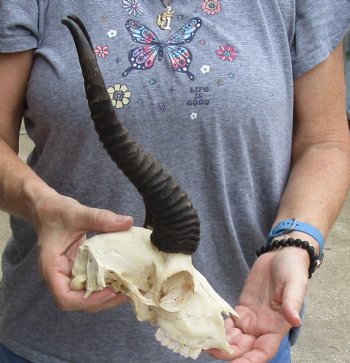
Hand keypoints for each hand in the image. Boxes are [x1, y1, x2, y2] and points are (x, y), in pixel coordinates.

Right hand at [33, 191, 133, 311]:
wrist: (47, 208)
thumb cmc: (56, 212)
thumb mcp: (78, 213)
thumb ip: (101, 218)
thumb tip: (128, 222)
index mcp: (52, 268)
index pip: (66, 298)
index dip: (89, 300)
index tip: (110, 292)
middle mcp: (58, 276)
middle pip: (78, 302)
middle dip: (102, 301)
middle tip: (126, 292)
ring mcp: (68, 274)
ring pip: (85, 295)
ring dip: (105, 296)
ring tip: (126, 289)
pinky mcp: (77, 269)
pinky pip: (89, 283)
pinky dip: (104, 284)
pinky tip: (119, 277)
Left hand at [208, 247, 308, 361]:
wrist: (281, 255)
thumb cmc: (292, 270)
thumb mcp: (295, 284)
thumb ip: (292, 302)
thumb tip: (295, 320)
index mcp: (278, 326)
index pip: (263, 351)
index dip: (251, 360)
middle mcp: (263, 326)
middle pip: (245, 347)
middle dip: (229, 353)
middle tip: (212, 350)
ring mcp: (251, 318)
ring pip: (235, 337)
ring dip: (221, 342)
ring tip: (205, 343)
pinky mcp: (242, 307)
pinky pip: (230, 322)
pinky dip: (219, 327)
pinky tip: (208, 327)